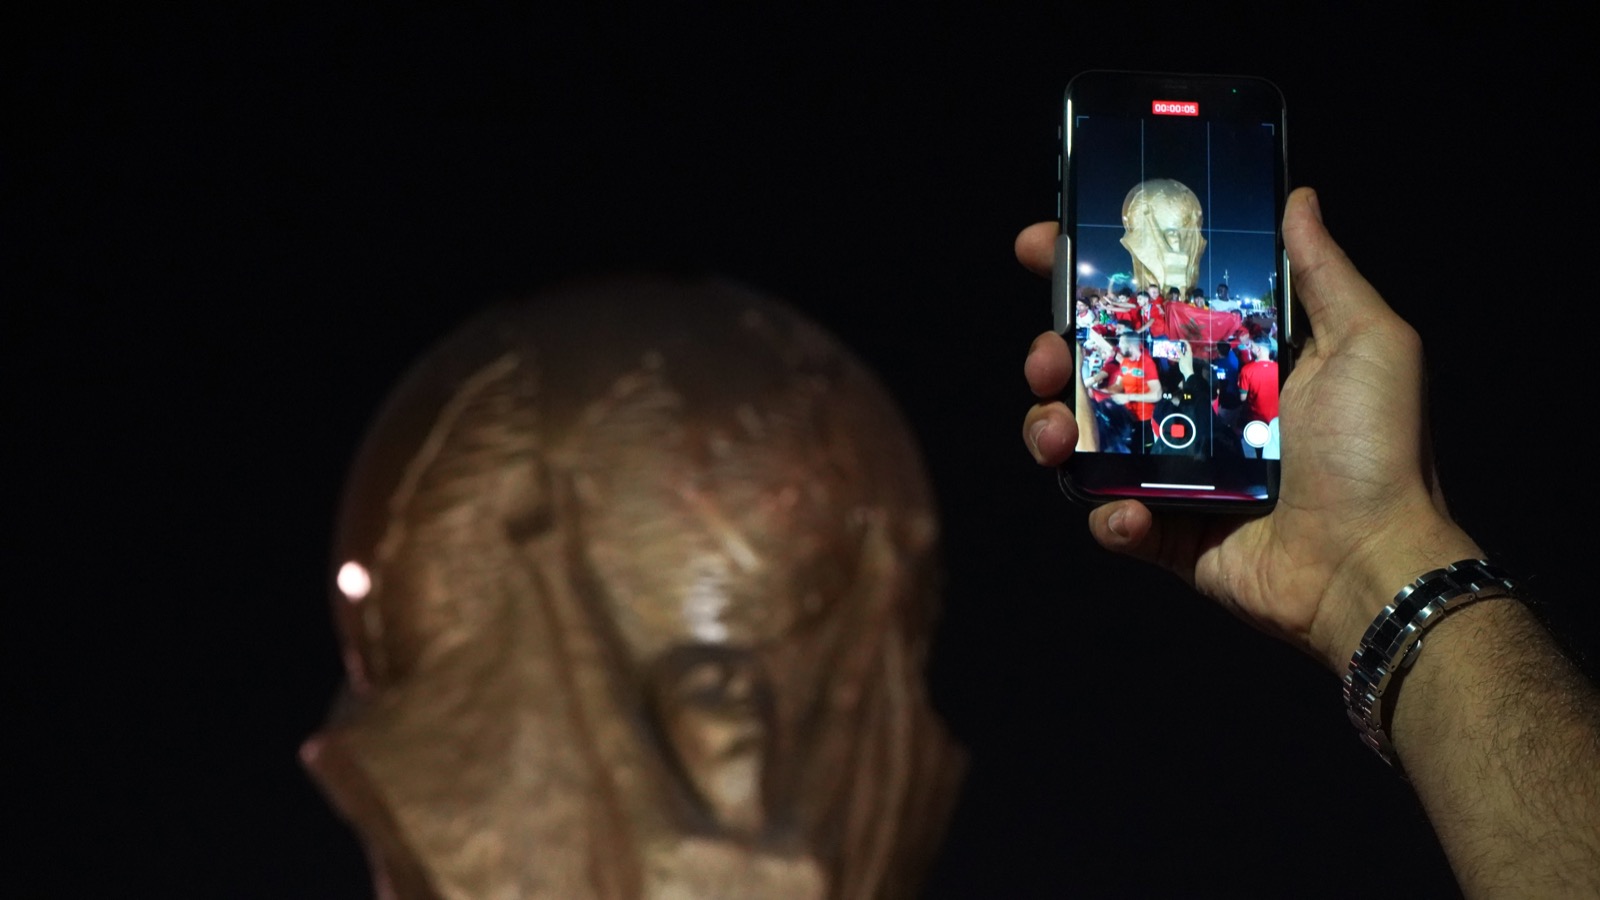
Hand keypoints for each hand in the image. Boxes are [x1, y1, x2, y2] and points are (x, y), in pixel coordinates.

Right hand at [1019, 188, 1480, 671]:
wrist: (1371, 564)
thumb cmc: (1377, 451)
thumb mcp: (1369, 342)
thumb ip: (1323, 272)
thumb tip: (1295, 197)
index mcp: (1232, 355)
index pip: (1147, 300)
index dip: (1087, 272)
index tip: (1039, 245)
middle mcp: (1194, 407)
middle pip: (1096, 365)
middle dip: (1051, 351)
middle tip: (1049, 354)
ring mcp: (1174, 472)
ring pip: (1083, 439)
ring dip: (1051, 428)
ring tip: (1056, 432)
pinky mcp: (1166, 534)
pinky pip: (1109, 517)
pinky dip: (1107, 514)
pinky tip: (1130, 513)